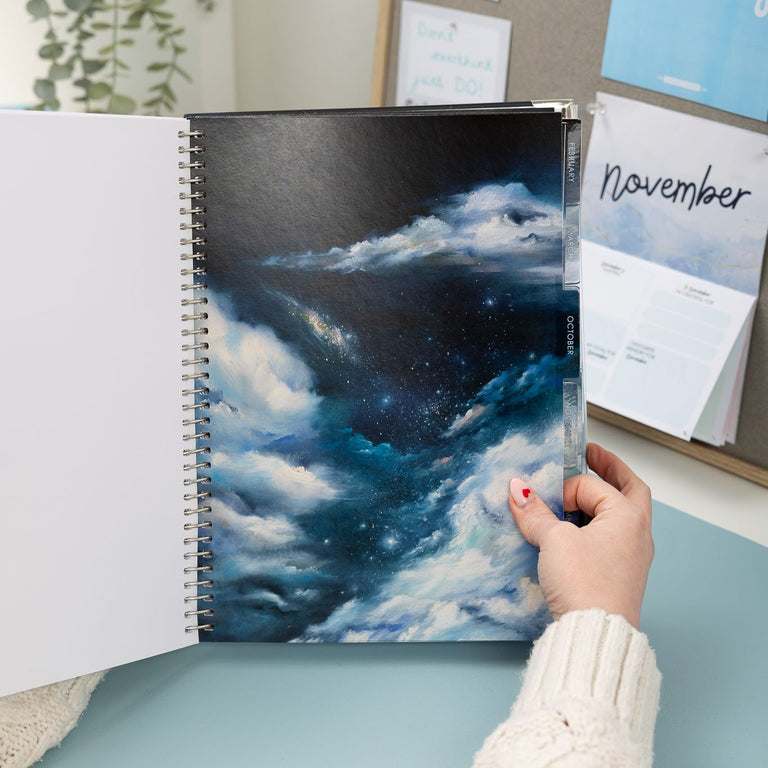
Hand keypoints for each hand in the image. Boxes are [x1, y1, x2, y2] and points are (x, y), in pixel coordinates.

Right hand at [508, 442, 653, 628]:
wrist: (595, 635)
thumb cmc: (584, 584)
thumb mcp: (554, 541)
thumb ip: (535, 513)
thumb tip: (518, 489)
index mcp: (628, 516)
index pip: (592, 485)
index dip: (564, 487)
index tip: (540, 495)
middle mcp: (637, 533)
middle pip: (628, 490)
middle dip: (609, 470)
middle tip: (590, 455)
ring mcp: (632, 555)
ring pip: (619, 515)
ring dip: (600, 501)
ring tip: (576, 494)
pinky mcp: (619, 574)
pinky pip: (610, 538)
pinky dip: (594, 527)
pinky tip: (573, 532)